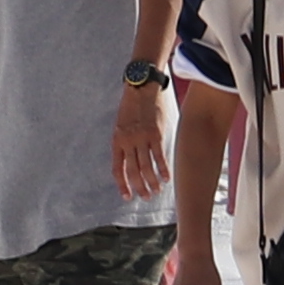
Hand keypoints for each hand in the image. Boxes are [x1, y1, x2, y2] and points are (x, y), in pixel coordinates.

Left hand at [109, 84, 169, 209]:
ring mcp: (141, 138)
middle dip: (139, 187)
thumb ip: (124, 143)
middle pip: (133, 172)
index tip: (127, 196)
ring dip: (152, 182)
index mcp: (117, 140)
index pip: (117, 169)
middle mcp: (127, 141)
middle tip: (146, 197)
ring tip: (157, 191)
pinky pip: (159, 157)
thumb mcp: (121, 125)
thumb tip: (130, 161)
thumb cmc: (131, 106)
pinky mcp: (155, 134)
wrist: (141, 87)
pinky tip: (166, 178)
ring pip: (146, 167)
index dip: (122, 184)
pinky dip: (163, 170)